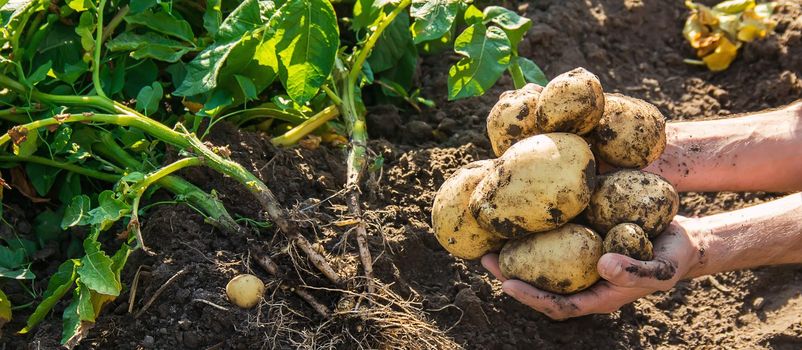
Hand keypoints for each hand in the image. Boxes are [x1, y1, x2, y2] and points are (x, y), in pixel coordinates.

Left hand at [481, 217, 703, 319]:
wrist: (680, 238)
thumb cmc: (673, 257)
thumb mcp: (661, 267)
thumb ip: (635, 270)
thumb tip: (602, 266)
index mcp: (597, 295)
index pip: (558, 304)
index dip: (532, 297)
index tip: (507, 284)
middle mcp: (582, 280)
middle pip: (539, 284)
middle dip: (510, 275)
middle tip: (485, 259)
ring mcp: (578, 259)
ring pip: (540, 261)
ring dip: (514, 252)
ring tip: (488, 238)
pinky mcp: (579, 239)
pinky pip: (551, 238)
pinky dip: (532, 231)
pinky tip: (515, 214)